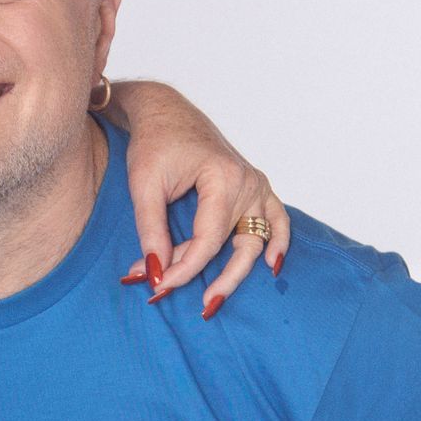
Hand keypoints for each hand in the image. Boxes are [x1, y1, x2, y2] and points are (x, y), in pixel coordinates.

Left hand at [115, 82, 290, 309]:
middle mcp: (247, 181)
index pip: (208, 240)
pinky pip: (276, 219)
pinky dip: (277, 241)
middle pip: (239, 244)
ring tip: (217, 295)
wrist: (164, 113)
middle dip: (218, 278)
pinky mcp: (253, 187)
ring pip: (257, 238)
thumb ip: (151, 231)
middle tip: (198, 307)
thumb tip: (155, 272)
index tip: (159, 286)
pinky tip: (271, 266)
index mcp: (223, 177)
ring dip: (240, 269)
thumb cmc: (154, 143)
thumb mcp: (144, 187)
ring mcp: (255, 184)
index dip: (184, 269)